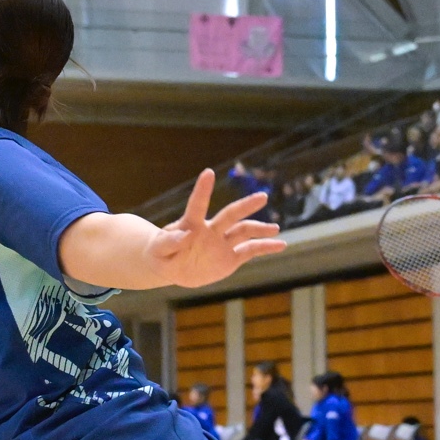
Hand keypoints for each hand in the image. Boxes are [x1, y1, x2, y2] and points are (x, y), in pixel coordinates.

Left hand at [144, 171, 287, 288]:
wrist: (172, 266)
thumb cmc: (161, 254)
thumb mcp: (158, 251)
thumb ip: (169, 242)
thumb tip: (185, 234)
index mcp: (191, 224)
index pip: (197, 204)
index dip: (203, 190)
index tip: (208, 172)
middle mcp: (211, 230)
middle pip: (230, 215)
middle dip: (245, 206)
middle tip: (262, 197)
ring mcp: (222, 243)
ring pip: (244, 231)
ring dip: (259, 229)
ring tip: (275, 229)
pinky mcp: (230, 258)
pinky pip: (250, 251)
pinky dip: (265, 247)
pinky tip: (281, 245)